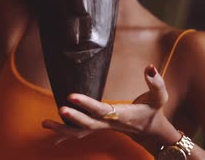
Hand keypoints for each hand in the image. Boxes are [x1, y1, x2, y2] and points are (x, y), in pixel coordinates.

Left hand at [42, 65, 172, 147]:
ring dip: (62, 130)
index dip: (87, 103)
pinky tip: (53, 136)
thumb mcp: (160, 97)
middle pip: (88, 124)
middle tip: (59, 109)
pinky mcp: (100, 128)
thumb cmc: (154, 111)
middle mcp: (110, 124)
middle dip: (73, 118)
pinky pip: (81, 133)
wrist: (152, 131)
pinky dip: (67, 134)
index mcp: (122, 115)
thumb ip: (156, 82)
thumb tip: (149, 67)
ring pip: (81, 133)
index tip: (71, 95)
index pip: (102, 110)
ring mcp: (103, 128)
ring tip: (44, 124)